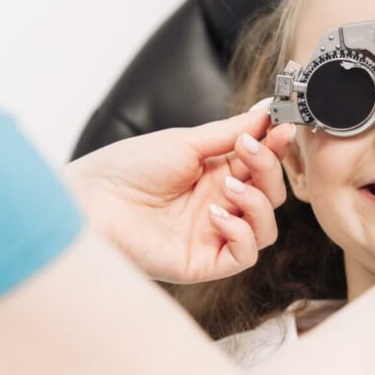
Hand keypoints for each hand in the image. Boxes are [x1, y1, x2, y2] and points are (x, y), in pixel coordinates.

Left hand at [63, 103, 294, 282]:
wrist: (90, 200)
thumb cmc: (126, 169)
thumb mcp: (185, 142)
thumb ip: (230, 131)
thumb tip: (266, 111)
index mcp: (216, 174)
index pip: (262, 165)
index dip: (277, 148)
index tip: (284, 128)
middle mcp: (219, 204)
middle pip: (271, 194)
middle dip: (268, 169)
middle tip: (247, 150)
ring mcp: (213, 234)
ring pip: (266, 227)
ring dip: (257, 202)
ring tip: (227, 185)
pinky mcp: (205, 262)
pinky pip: (245, 254)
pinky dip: (242, 232)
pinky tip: (216, 215)